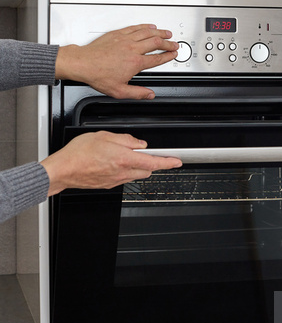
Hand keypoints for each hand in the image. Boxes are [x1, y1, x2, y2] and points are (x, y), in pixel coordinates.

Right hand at [43, 131, 181, 195]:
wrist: (63, 170)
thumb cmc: (79, 153)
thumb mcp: (104, 136)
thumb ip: (125, 139)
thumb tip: (138, 143)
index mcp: (123, 159)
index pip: (153, 162)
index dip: (168, 162)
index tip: (177, 162)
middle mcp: (122, 172)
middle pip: (146, 170)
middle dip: (149, 162)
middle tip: (141, 152)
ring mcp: (115, 181)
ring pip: (135, 175)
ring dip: (136, 167)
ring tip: (122, 156)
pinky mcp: (108, 185)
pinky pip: (123, 178)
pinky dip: (124, 171)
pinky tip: (112, 163)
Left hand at [55, 24, 178, 98]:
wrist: (83, 63)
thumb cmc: (98, 75)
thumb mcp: (119, 91)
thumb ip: (138, 93)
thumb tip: (150, 95)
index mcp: (135, 63)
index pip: (157, 58)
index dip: (168, 56)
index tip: (173, 54)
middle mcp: (132, 49)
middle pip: (156, 43)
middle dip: (169, 43)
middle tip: (174, 44)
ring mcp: (125, 39)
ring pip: (148, 32)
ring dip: (160, 32)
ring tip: (167, 33)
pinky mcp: (118, 34)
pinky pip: (135, 27)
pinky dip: (145, 26)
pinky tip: (149, 26)